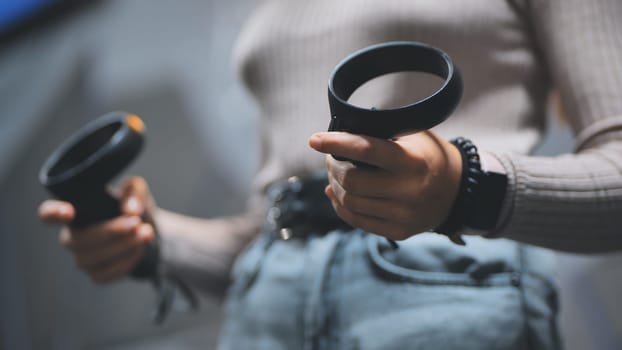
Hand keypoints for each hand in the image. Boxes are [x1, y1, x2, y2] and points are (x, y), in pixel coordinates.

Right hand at [38, 177, 155, 283]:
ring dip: (122, 247)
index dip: (53, 214)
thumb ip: (133, 193)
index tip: (69, 211)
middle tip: (136, 222)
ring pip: (92, 259)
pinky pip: (105, 274)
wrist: (146, 229)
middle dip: (110, 232)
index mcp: (74, 211)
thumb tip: (131, 209)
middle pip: (79, 240)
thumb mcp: (135, 190)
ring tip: (146, 233)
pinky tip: (140, 250)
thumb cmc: (131, 205)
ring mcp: (83, 258)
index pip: (48, 214)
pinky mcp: (97, 274)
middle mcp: (72, 237)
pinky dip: (125, 263)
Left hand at [309, 130, 461, 239]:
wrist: (458, 190)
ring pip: (349, 202)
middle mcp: (409, 191)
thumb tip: (338, 136)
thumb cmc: (426, 155)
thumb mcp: (412, 136)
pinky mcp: (399, 232)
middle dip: (333, 166)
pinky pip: (356, 221)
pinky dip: (340, 205)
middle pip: (351, 181)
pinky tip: (336, 193)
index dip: (336, 143)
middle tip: (330, 157)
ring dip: (334, 185)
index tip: (313, 140)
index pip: (366, 150)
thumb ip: (380, 135)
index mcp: (412, 161)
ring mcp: (404, 215)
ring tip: (335, 174)